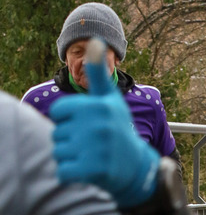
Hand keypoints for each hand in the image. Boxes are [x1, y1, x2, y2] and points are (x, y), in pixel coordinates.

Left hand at [49, 39, 159, 207]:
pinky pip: (63, 171)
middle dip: (70, 140)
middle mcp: (96, 126)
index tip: (87, 124)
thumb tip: (95, 40)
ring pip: (58, 152)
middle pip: (57, 133)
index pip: (58, 112)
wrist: (137, 168)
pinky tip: (89, 170)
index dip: (69, 119)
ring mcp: (94, 149)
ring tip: (91, 156)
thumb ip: (98, 73)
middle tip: (93, 143)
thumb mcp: (110, 100)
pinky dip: (72, 174)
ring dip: (71, 157)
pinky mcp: (92, 171)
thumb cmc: (118, 129)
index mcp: (96, 106)